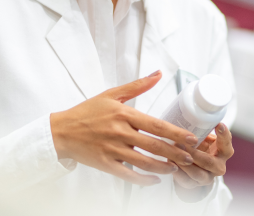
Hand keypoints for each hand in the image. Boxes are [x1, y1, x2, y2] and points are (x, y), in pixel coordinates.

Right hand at [50, 71, 198, 185]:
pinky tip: (154, 180)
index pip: (156, 125)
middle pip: (154, 145)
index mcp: (124, 114)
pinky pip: (128, 175)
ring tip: (176, 168)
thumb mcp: (111, 94)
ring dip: (163, 167)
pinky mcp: (105, 164)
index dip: (176, 133)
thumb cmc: (87, 112)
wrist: (61, 131)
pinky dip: (143, 180)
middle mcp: (120, 132)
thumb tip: (157, 74)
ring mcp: (112, 149)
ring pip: (144, 162)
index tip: (191, 138)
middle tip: (191, 157)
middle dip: (176, 153)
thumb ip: (137, 86)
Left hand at [171, 123, 233, 189]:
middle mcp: (218, 166)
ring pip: (196, 173)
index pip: (227, 144)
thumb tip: (190, 114)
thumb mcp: (205, 138)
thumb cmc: (201, 148)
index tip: (219, 124)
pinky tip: (170, 161)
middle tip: (185, 144)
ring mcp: (206, 178)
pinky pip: (185, 180)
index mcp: (224, 152)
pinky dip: (177, 171)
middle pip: (210, 162)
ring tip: (174, 151)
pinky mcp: (193, 185)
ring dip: (184, 163)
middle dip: (196, 154)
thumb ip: (202, 130)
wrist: (196, 169)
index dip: (224, 135)